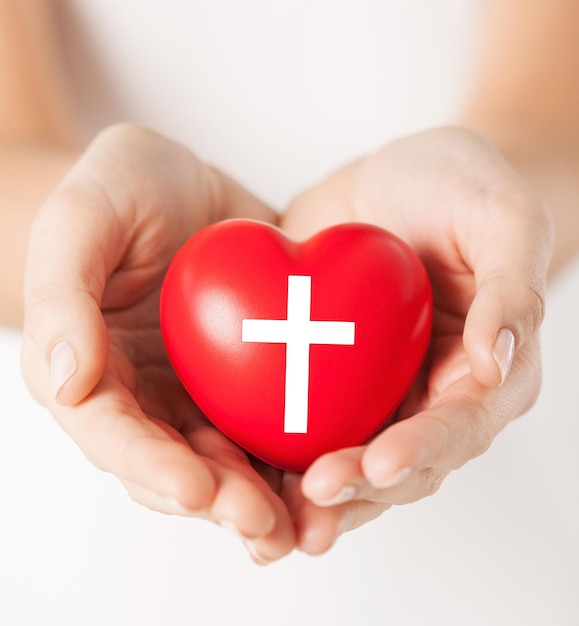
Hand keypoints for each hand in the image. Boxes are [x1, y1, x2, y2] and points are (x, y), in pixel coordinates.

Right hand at [21, 124, 294, 562]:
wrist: (182, 180)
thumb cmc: (122, 188)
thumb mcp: (83, 216)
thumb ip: (62, 295)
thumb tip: (65, 381)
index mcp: (91, 370)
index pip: (113, 434)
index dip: (150, 467)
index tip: (195, 489)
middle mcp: (143, 394)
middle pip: (175, 465)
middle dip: (218, 501)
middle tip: (265, 526)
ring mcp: (195, 390)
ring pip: (226, 460)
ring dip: (261, 498)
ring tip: (302, 525)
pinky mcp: (244, 377)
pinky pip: (269, 423)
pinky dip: (295, 455)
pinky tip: (330, 472)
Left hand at [281, 127, 553, 549]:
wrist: (398, 177)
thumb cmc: (461, 188)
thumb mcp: (500, 219)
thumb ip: (511, 289)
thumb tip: (500, 360)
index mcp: (481, 370)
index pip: (460, 426)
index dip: (423, 450)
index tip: (380, 463)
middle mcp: (428, 393)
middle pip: (399, 462)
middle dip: (359, 487)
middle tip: (314, 496)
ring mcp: (374, 389)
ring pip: (348, 459)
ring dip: (313, 495)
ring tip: (273, 515)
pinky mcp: (324, 375)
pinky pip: (300, 421)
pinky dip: (273, 452)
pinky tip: (239, 468)